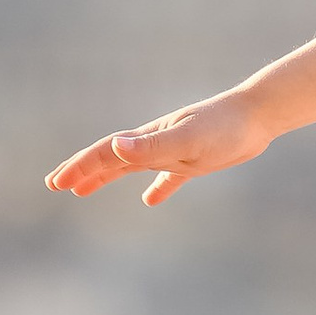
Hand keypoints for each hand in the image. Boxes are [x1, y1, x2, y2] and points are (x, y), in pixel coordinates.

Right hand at [45, 92, 268, 207]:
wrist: (259, 114)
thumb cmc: (225, 125)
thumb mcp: (187, 139)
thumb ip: (152, 145)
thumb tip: (115, 147)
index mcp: (149, 139)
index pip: (105, 153)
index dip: (81, 167)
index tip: (57, 184)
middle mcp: (156, 143)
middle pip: (111, 159)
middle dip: (83, 171)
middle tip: (56, 184)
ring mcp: (174, 151)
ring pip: (132, 167)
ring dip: (106, 178)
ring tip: (84, 191)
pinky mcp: (196, 160)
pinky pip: (169, 177)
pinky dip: (157, 188)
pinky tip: (151, 200)